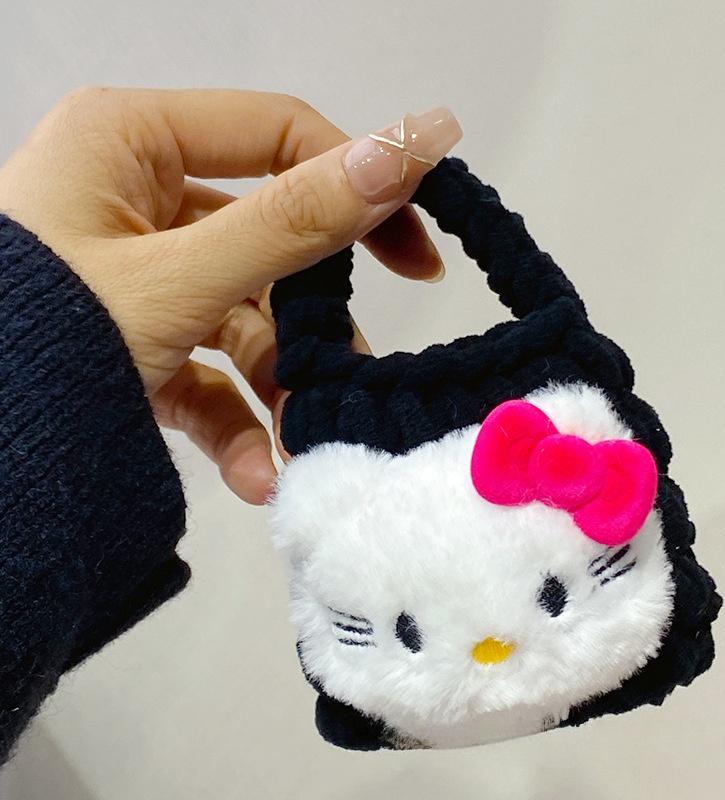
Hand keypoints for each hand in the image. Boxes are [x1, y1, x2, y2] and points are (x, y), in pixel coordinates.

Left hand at [0, 87, 460, 503]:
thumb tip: (412, 143)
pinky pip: (201, 371)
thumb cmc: (41, 340)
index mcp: (132, 142)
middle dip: (310, 319)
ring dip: (275, 385)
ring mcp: (135, 274)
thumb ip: (296, 220)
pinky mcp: (134, 342)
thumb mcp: (179, 280)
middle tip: (355, 370)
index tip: (416, 255)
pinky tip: (257, 475)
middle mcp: (134, 197)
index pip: (280, 136)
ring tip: (298, 442)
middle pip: (268, 242)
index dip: (359, 185)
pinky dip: (234, 422)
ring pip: (241, 318)